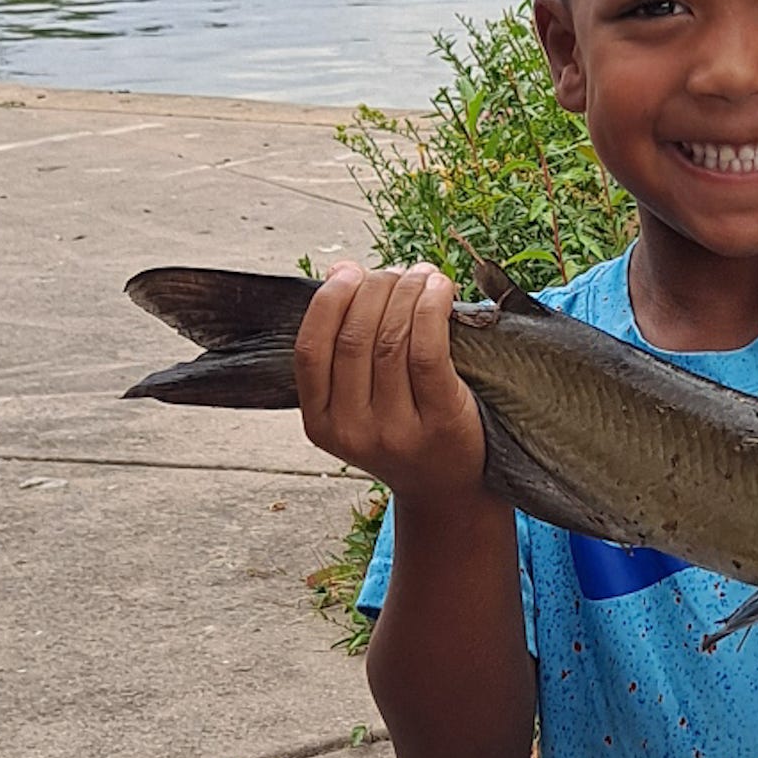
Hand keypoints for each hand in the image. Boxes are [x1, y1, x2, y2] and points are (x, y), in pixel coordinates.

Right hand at [293, 261, 485, 503]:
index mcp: (320, 423)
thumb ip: (344, 346)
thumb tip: (339, 269)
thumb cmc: (403, 429)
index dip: (328, 301)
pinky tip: (440, 289)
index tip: (349, 271)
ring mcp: (395, 431)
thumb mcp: (358, 401)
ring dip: (407, 293)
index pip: (311, 350)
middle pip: (354, 338)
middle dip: (375, 290)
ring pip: (392, 340)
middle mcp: (352, 430)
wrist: (447, 487)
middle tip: (396, 272)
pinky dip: (431, 310)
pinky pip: (429, 353)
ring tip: (422, 274)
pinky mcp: (440, 423)